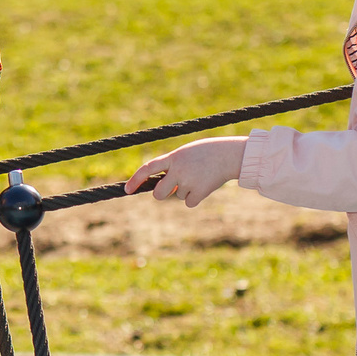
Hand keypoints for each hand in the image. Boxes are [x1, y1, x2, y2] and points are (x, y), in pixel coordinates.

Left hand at [126, 136, 247, 208]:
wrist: (229, 155)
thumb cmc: (206, 152)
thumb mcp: (185, 153)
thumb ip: (172, 166)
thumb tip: (163, 189)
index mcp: (173, 157)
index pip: (148, 168)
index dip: (135, 180)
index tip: (127, 190)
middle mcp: (178, 170)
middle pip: (159, 193)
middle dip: (162, 194)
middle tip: (172, 187)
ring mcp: (188, 182)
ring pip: (178, 196)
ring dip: (186, 191)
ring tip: (199, 176)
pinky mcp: (199, 192)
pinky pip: (189, 202)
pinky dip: (195, 198)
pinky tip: (205, 186)